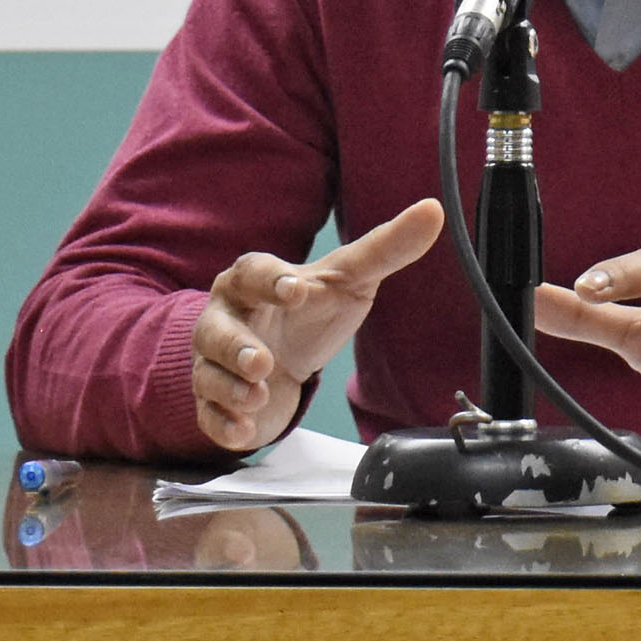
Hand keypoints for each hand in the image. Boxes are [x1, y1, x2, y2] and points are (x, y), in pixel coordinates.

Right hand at [193, 198, 448, 453]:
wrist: (282, 358)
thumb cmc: (308, 309)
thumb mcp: (349, 279)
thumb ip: (386, 248)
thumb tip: (433, 210)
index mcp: (252, 281)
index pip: (252, 272)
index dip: (270, 280)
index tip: (295, 291)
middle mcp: (226, 319)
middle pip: (216, 330)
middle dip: (235, 347)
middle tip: (262, 362)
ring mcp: (215, 363)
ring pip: (208, 376)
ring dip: (230, 389)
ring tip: (258, 396)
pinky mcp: (216, 403)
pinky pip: (208, 415)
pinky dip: (223, 425)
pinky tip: (244, 430)